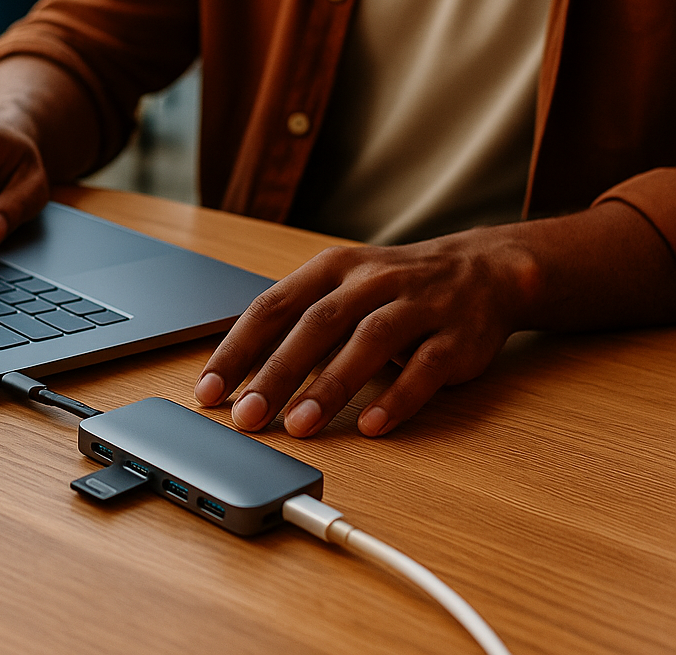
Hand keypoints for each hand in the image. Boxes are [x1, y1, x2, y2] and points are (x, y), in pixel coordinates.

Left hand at [194, 227, 538, 437]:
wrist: (483, 270)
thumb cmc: (394, 287)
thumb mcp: (343, 286)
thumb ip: (299, 322)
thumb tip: (243, 375)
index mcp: (333, 268)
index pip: (273, 305)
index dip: (239, 349)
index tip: (211, 390)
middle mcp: (372, 280)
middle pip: (316, 325)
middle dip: (277, 373)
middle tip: (247, 417)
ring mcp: (417, 306)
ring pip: (368, 342)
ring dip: (330, 386)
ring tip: (299, 426)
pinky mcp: (457, 337)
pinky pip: (425, 368)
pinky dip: (398, 397)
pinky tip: (373, 426)